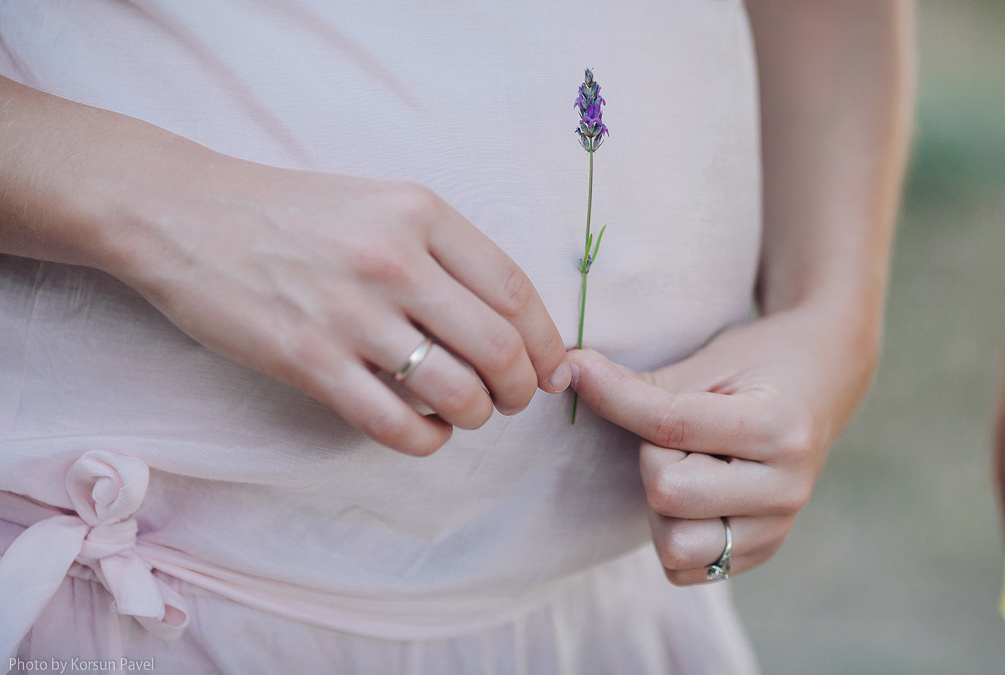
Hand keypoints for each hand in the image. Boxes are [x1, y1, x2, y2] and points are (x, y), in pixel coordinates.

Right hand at [107, 150, 569, 455]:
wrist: (183, 214)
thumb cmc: (292, 214)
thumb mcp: (381, 203)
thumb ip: (445, 252)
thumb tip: (512, 321)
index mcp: (421, 213)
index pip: (515, 291)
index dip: (546, 342)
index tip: (553, 368)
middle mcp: (393, 260)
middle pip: (498, 348)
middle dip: (521, 389)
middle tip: (515, 400)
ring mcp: (349, 313)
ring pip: (455, 393)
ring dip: (476, 416)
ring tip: (466, 412)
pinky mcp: (307, 361)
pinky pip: (394, 424)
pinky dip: (425, 440)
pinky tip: (423, 431)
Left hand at [566, 306, 877, 583]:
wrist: (819, 384)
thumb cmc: (756, 364)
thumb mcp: (706, 363)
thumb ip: (641, 384)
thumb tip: (568, 373)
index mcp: (778, 429)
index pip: (670, 427)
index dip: (613, 396)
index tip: (579, 370)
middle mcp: (786, 488)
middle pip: (667, 494)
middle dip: (654, 459)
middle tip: (675, 434)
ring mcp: (778, 528)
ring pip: (675, 546)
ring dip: (663, 506)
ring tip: (689, 466)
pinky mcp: (763, 553)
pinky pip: (684, 569)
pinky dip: (674, 532)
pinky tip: (697, 493)